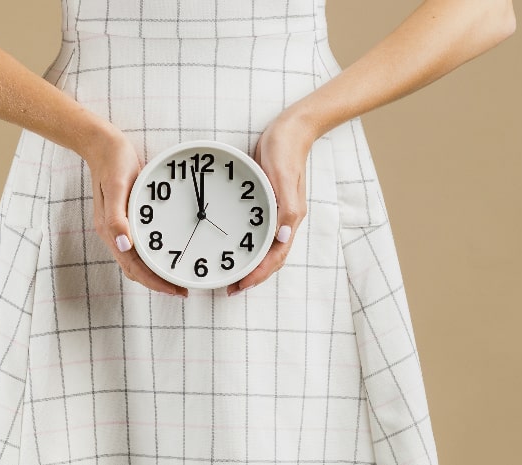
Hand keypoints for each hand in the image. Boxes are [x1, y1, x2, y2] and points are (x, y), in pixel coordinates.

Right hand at [83, 129, 188, 296]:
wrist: (103, 144)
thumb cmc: (113, 162)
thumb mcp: (118, 186)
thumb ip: (117, 217)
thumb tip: (123, 245)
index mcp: (110, 231)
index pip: (134, 268)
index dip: (155, 283)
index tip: (176, 290)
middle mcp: (115, 234)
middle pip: (137, 270)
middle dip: (158, 283)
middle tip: (183, 289)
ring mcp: (120, 227)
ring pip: (138, 261)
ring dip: (156, 273)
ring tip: (177, 278)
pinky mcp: (127, 218)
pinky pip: (141, 246)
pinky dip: (153, 257)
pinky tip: (167, 254)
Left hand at [226, 114, 316, 295]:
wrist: (290, 129)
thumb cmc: (285, 150)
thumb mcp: (282, 177)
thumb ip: (285, 208)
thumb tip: (282, 239)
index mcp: (290, 218)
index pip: (275, 256)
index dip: (259, 274)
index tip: (240, 285)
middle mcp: (284, 220)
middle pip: (271, 258)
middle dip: (253, 276)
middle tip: (231, 288)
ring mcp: (276, 213)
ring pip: (266, 248)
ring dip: (252, 265)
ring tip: (234, 275)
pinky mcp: (268, 204)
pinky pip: (259, 233)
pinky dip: (249, 246)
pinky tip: (236, 247)